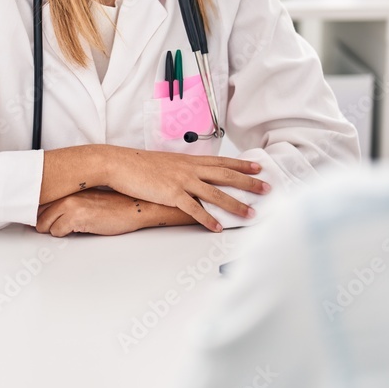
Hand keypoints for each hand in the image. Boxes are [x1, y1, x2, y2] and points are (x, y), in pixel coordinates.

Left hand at [36, 189, 192, 236]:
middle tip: (62, 223)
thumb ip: (67, 199)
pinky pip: (57, 232)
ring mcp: (70, 204)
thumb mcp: (87, 196)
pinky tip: (81, 228)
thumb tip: (46, 210)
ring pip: (44, 225)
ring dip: (56, 229)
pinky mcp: (76, 217)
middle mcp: (67, 192)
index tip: (39, 215)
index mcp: (69, 185)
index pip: (39, 198)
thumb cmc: (115, 204)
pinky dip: (66, 234)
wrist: (135, 207)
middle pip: (37, 213)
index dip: (39, 210)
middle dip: (46, 222)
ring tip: (73, 225)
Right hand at [102, 147, 269, 231]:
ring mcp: (182, 181)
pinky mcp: (172, 194)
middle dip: (249, 183)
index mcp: (189, 160)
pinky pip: (194, 210)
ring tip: (251, 213)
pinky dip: (208, 220)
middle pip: (226, 175)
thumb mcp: (166, 162)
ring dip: (235, 204)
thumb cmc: (139, 164)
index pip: (222, 161)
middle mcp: (190, 169)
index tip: (258, 167)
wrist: (120, 163)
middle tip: (268, 188)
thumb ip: (181, 169)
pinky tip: (218, 227)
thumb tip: (191, 175)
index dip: (242, 165)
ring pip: (216, 193)